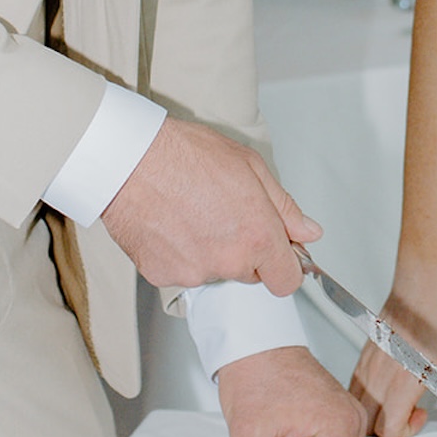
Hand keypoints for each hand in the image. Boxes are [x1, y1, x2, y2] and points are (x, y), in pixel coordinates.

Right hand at [102, 116, 321, 293]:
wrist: (129, 160)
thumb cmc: (185, 155)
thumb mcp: (250, 167)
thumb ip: (284, 207)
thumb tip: (307, 231)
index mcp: (257, 236)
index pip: (286, 281)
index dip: (284, 265)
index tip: (277, 253)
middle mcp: (228, 261)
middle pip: (250, 274)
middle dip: (245, 251)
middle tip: (224, 215)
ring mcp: (194, 272)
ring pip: (214, 272)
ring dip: (210, 252)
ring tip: (193, 213)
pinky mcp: (162, 275)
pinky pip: (182, 272)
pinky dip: (180, 254)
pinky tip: (172, 223)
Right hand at [349, 266, 436, 436]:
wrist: (427, 283)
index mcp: (402, 382)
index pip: (388, 428)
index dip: (405, 432)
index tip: (420, 417)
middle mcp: (379, 375)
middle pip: (367, 422)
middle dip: (387, 429)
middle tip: (407, 416)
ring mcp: (368, 363)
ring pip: (357, 404)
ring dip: (374, 413)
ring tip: (397, 403)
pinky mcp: (365, 352)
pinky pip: (355, 384)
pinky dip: (366, 395)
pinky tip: (387, 387)